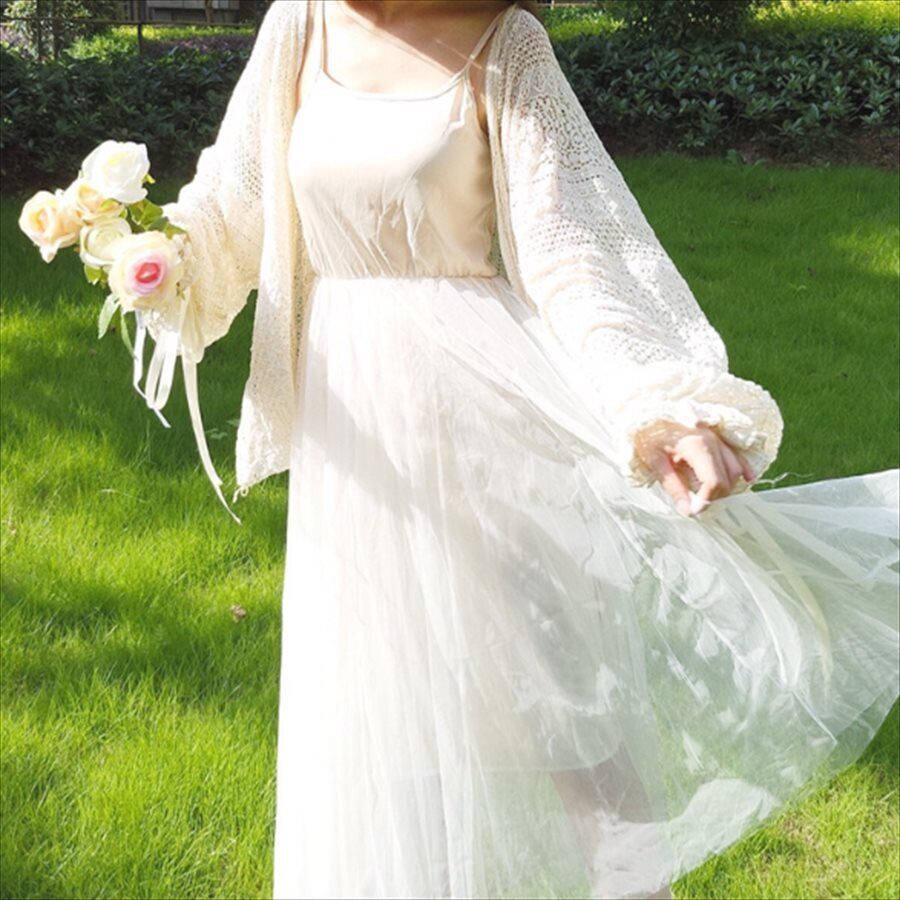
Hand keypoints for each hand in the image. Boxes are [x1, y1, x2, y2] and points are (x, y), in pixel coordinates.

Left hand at [633, 420, 755, 516]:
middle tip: (695, 506)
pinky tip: (746, 479)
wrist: (647, 410)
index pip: (714, 482)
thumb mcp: (654, 461)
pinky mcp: (718, 436)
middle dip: (714, 497)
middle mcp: (713, 441)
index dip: (707, 501)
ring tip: (705, 496)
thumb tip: (687, 511)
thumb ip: (673, 487)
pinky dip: (742, 469)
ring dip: (725, 486)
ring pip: (735, 468)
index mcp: (697, 446)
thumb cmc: (648, 433)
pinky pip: (737, 455)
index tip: (694, 512)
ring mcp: (718, 437)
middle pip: (727, 478)